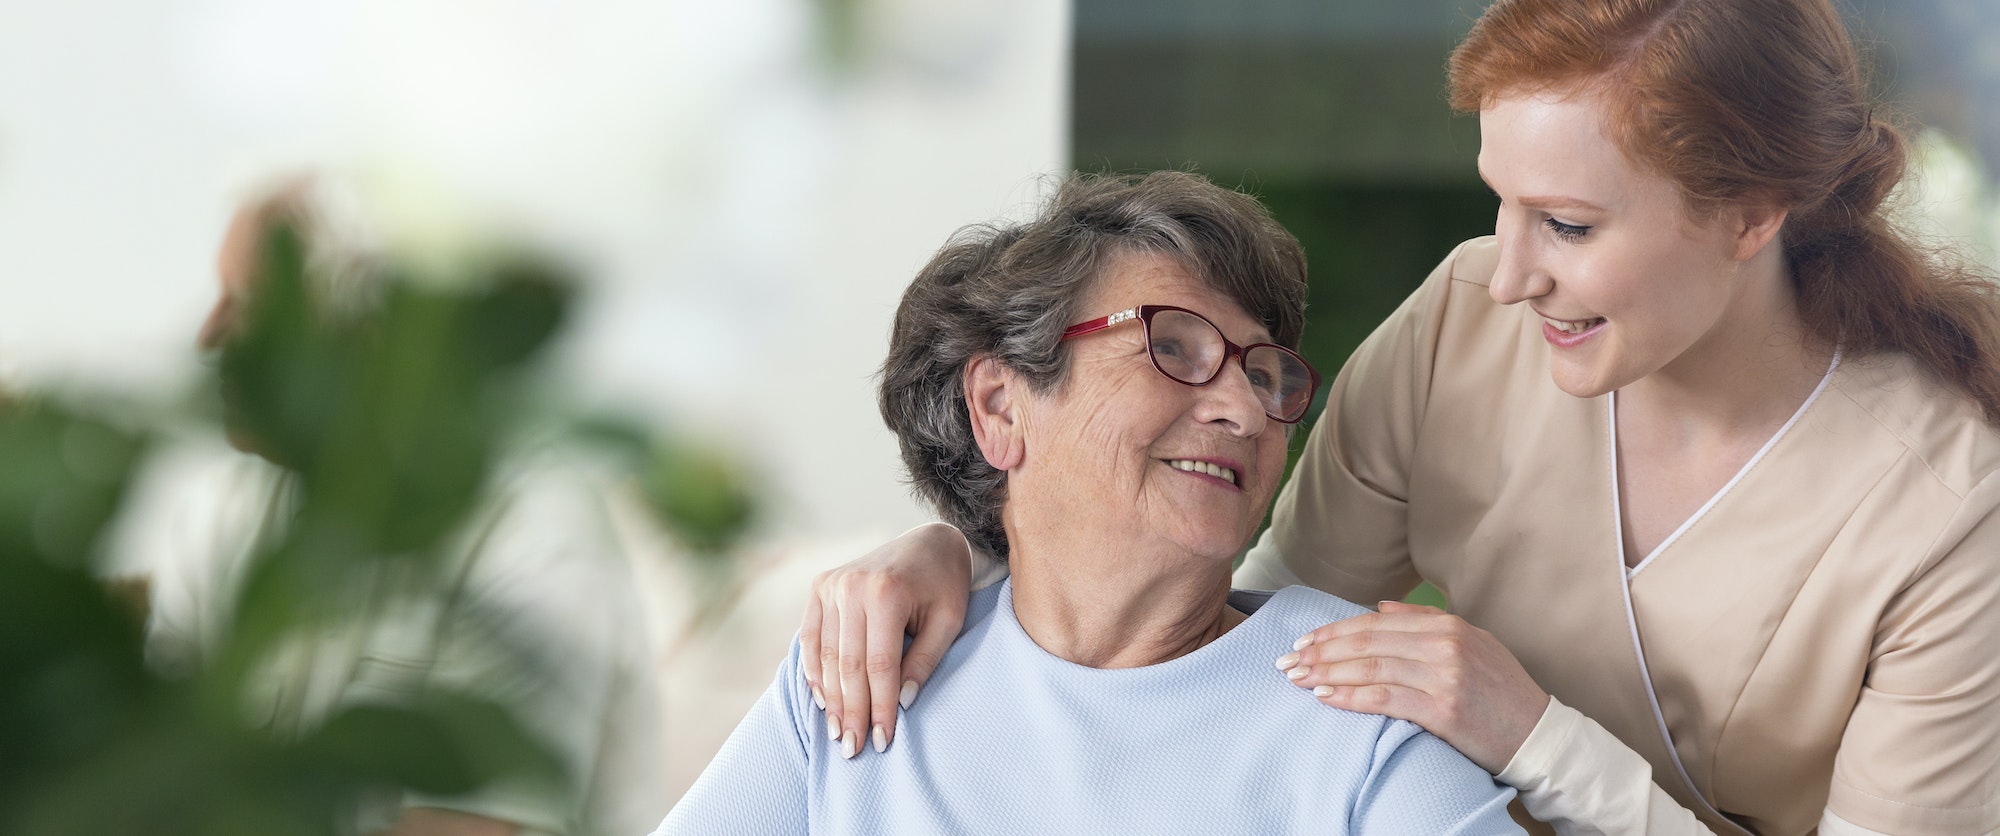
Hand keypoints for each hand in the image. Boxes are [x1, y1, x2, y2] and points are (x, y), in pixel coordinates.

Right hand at [800, 522, 971, 757]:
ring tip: (838, 733)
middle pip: (849, 665)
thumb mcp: (949, 620)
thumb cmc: (945, 583)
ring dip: (831, 699)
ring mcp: (831, 584)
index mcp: (887, 592)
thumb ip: (925, 660)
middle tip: (853, 749)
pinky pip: (811, 637)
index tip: (883, 741)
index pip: (880, 666)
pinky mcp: (820, 585)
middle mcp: (852, 586)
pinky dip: (815, 671)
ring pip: (827, 656)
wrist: (927, 539)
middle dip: (852, 712)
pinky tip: (823, 700)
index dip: (880, 707)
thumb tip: (902, 703)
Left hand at [1275, 601, 1548, 771]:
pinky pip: (1384, 698)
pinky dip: (1350, 697)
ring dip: (1327, 673)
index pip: (1374, 623)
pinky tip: (1326, 697)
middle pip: (1366, 642)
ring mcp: (1444, 676)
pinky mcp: (1443, 710)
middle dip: (1321, 651)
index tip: (1303, 641)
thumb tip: (1379, 609)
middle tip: (1288, 661)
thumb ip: (1424, 621)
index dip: (1333, 631)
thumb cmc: (1501, 690)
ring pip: (1370, 668)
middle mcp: (1444, 645)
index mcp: (1447, 625)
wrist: (1537, 734)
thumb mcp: (1471, 642)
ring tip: (1298, 679)